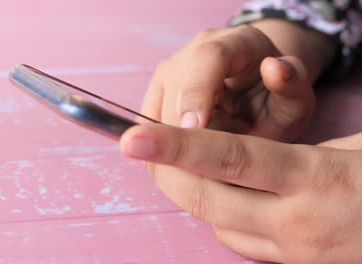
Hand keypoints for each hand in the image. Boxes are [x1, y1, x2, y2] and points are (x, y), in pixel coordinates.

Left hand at [120, 125, 361, 262]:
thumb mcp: (350, 147)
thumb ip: (289, 154)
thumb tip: (236, 155)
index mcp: (315, 180)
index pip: (230, 158)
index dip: (176, 146)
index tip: (133, 138)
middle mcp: (298, 224)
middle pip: (207, 199)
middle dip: (168, 172)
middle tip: (145, 147)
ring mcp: (296, 253)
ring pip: (216, 224)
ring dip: (193, 194)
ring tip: (185, 165)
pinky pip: (239, 243)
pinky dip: (221, 217)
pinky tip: (229, 196)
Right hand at [142, 21, 334, 141]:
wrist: (256, 93)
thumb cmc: (276, 99)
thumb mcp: (295, 98)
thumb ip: (293, 85)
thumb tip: (275, 67)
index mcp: (233, 43)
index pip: (207, 59)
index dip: (197, 94)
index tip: (194, 128)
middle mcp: (192, 53)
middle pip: (175, 97)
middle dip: (192, 137)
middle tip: (220, 160)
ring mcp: (168, 73)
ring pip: (156, 119)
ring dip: (180, 147)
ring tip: (212, 156)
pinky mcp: (155, 95)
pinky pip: (149, 130)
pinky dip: (168, 150)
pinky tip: (191, 159)